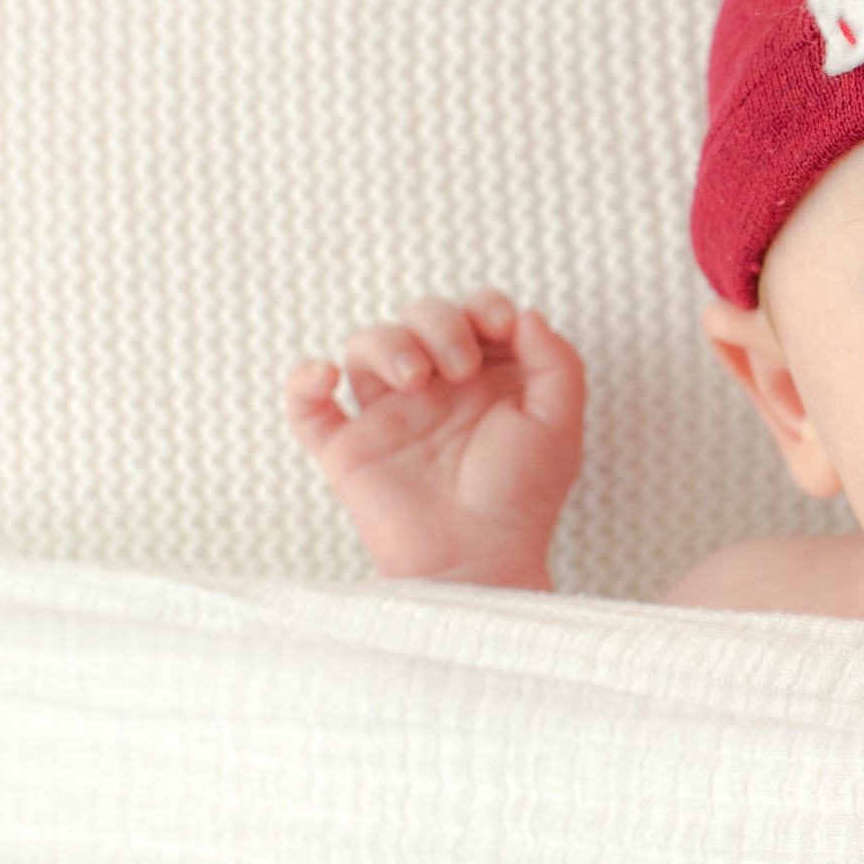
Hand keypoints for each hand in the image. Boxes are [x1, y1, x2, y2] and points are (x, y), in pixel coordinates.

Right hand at [285, 290, 584, 588]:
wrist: (480, 559)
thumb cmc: (522, 497)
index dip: (483, 304)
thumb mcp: (560, 426)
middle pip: (421, 317)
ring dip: (384, 342)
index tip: (497, 324)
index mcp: (488, 378)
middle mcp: (438, 388)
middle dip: (439, 323)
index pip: (476, 314)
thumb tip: (526, 315)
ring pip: (367, 345)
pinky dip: (303, 382)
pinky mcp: (348, 448)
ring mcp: (390, 415)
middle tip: (460, 367)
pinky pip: (307, 407)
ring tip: (413, 376)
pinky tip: (323, 374)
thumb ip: (556, 364)